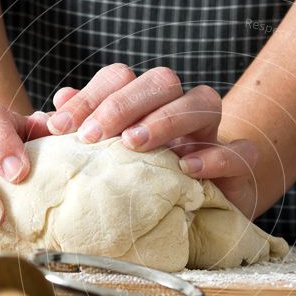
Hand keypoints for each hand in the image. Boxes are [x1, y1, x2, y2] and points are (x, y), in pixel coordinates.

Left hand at [47, 63, 259, 216]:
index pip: (121, 78)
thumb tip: (54, 107)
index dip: (89, 96)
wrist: (206, 217)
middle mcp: (182, 112)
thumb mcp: (109, 163)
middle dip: (122, 104)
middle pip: (161, 81)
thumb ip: (84, 135)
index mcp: (148, 106)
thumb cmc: (149, 188)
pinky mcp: (241, 166)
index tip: (60, 127)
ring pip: (204, 101)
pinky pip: (240, 150)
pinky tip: (187, 169)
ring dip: (165, 118)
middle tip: (92, 136)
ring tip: (133, 144)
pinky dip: (216, 156)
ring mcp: (213, 136)